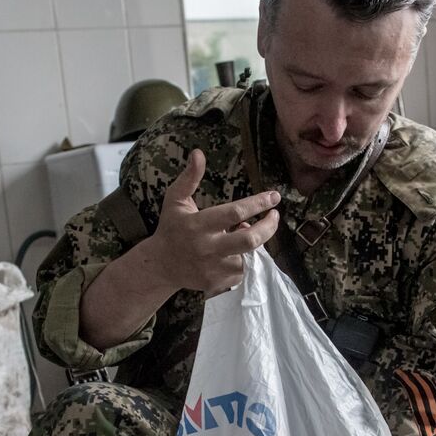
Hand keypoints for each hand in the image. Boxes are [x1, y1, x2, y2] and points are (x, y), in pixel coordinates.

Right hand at [138, 149, 280, 295]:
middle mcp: (206, 248)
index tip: (274, 196)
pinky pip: (240, 272)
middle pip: (250, 239)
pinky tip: (231, 253)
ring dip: (251, 244)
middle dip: (268, 227)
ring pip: (247, 256)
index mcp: (198, 225)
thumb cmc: (171, 227)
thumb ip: (189, 178)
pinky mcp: (216, 283)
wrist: (160, 265)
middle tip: (274, 216)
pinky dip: (242, 260)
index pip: (235, 213)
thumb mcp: (175, 200)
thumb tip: (198, 153)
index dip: (258, 203)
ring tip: (242, 233)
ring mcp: (212, 268)